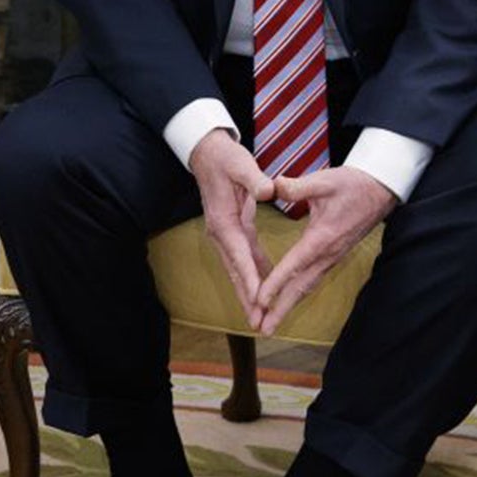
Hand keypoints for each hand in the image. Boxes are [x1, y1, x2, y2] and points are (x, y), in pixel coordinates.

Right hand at [188, 129, 277, 317]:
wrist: (207, 152)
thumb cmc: (225, 158)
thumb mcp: (241, 163)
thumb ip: (255, 179)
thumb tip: (269, 191)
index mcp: (224, 221)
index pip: (239, 255)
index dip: (250, 278)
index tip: (259, 299)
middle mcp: (221, 233)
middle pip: (236, 272)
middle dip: (247, 299)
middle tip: (258, 324)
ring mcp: (225, 234)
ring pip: (239, 270)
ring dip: (249, 293)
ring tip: (260, 318)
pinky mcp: (233, 231)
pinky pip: (245, 258)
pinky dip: (253, 275)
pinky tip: (265, 288)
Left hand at [248, 166, 397, 336]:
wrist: (381, 190)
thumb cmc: (353, 184)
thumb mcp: (324, 181)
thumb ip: (297, 186)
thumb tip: (272, 186)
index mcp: (321, 237)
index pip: (295, 265)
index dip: (276, 283)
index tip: (260, 299)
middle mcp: (326, 254)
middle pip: (301, 287)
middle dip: (280, 309)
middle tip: (263, 329)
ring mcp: (331, 258)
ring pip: (306, 288)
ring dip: (287, 307)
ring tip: (270, 325)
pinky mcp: (332, 257)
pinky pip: (312, 281)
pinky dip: (297, 295)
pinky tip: (285, 303)